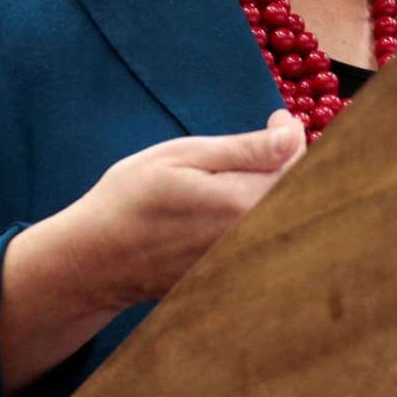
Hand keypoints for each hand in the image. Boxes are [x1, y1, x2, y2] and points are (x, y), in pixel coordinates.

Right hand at [0, 110, 305, 392]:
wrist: (95, 259)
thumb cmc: (131, 198)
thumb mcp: (182, 156)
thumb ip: (245, 148)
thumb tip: (294, 134)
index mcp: (243, 204)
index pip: (301, 165)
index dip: (294, 137)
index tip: (276, 120)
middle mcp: (253, 238)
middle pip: (301, 195)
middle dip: (291, 164)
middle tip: (267, 142)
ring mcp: (245, 262)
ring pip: (286, 217)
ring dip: (280, 190)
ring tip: (250, 172)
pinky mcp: (235, 275)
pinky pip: (267, 240)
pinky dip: (266, 216)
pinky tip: (236, 205)